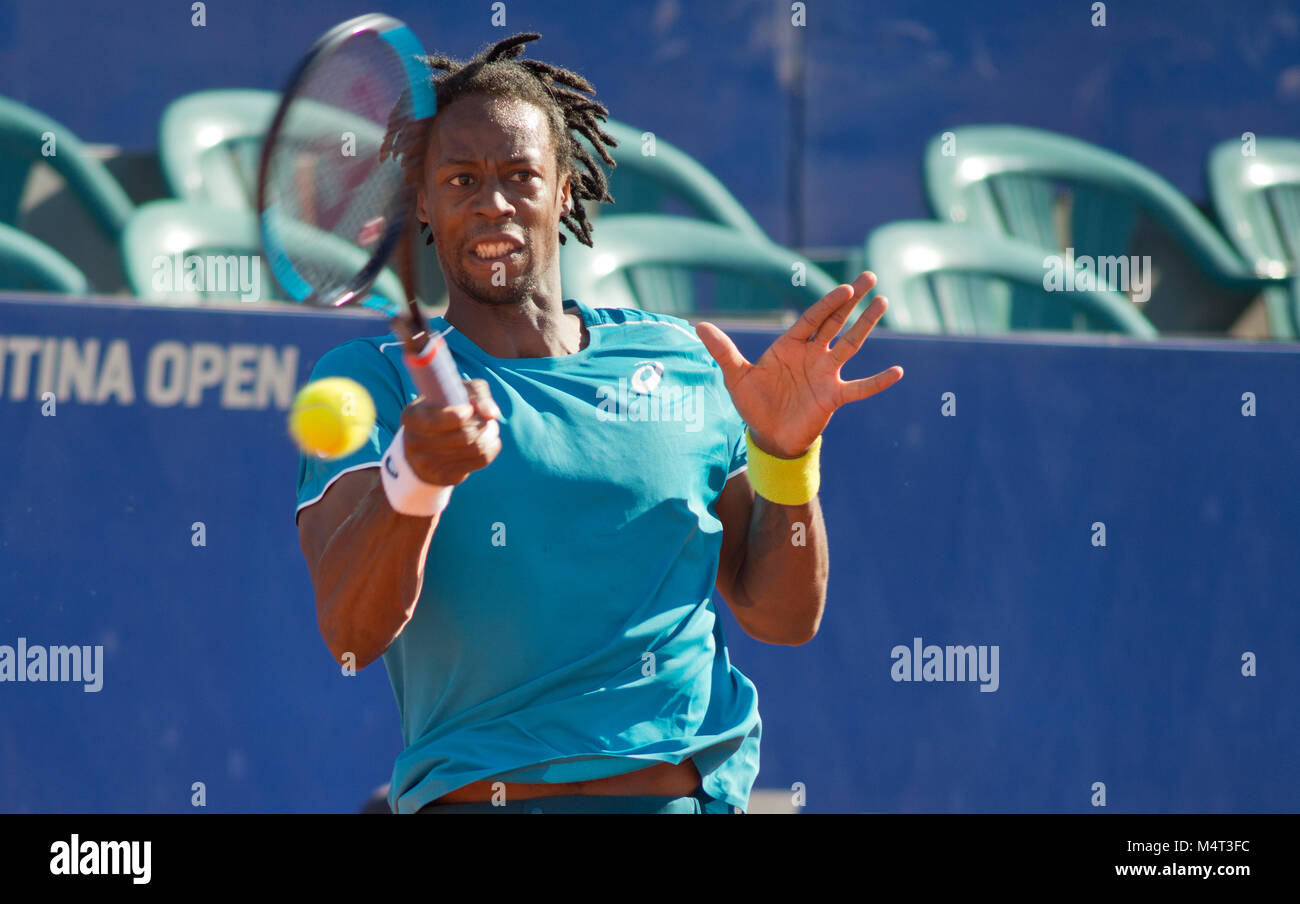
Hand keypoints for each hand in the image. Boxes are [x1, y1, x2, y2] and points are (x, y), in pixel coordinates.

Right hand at [400, 378, 502, 484]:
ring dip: (490, 435)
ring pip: (475, 449)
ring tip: (490, 427)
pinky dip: (491, 448)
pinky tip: (489, 440)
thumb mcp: (455, 392)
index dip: (457, 416)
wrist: (428, 442)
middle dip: (481, 424)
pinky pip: (480, 461)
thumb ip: (476, 395)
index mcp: (412, 417)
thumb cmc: (445, 408)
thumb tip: (492, 413)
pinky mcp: (444, 476)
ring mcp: (428, 463)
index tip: (469, 409)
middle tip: (486, 419)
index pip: (435, 421)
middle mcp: (414, 442)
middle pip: (462, 436)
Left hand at [696, 271, 902, 457]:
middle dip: (853, 300)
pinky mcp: (834, 397)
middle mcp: (812, 355)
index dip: (829, 302)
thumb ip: (723, 351)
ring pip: (850, 345)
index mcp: (790, 345)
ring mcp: (826, 374)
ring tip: (884, 303)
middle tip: (870, 277)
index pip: (813, 317)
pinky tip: (897, 372)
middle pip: (836, 321)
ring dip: (866, 326)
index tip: (846, 287)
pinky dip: (877, 382)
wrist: (768, 437)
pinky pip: (860, 388)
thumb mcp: (735, 377)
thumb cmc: (754, 404)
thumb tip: (698, 326)